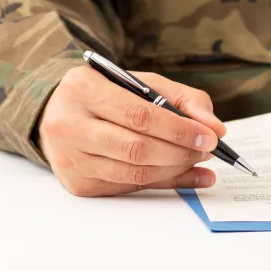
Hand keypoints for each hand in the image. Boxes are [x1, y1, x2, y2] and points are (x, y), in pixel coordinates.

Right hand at [38, 65, 225, 196]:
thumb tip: (213, 126)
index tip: (210, 136)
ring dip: (175, 170)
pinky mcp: (77, 184)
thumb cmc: (105, 94)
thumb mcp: (140, 83)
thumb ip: (181, 98)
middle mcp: (70, 125)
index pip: (140, 115)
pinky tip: (184, 175)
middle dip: (180, 152)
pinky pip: (128, 187)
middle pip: (137, 148)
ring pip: (134, 173)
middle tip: (207, 150)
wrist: (56, 112)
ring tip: (197, 161)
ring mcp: (70, 159)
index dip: (179, 129)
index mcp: (84, 89)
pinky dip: (162, 183)